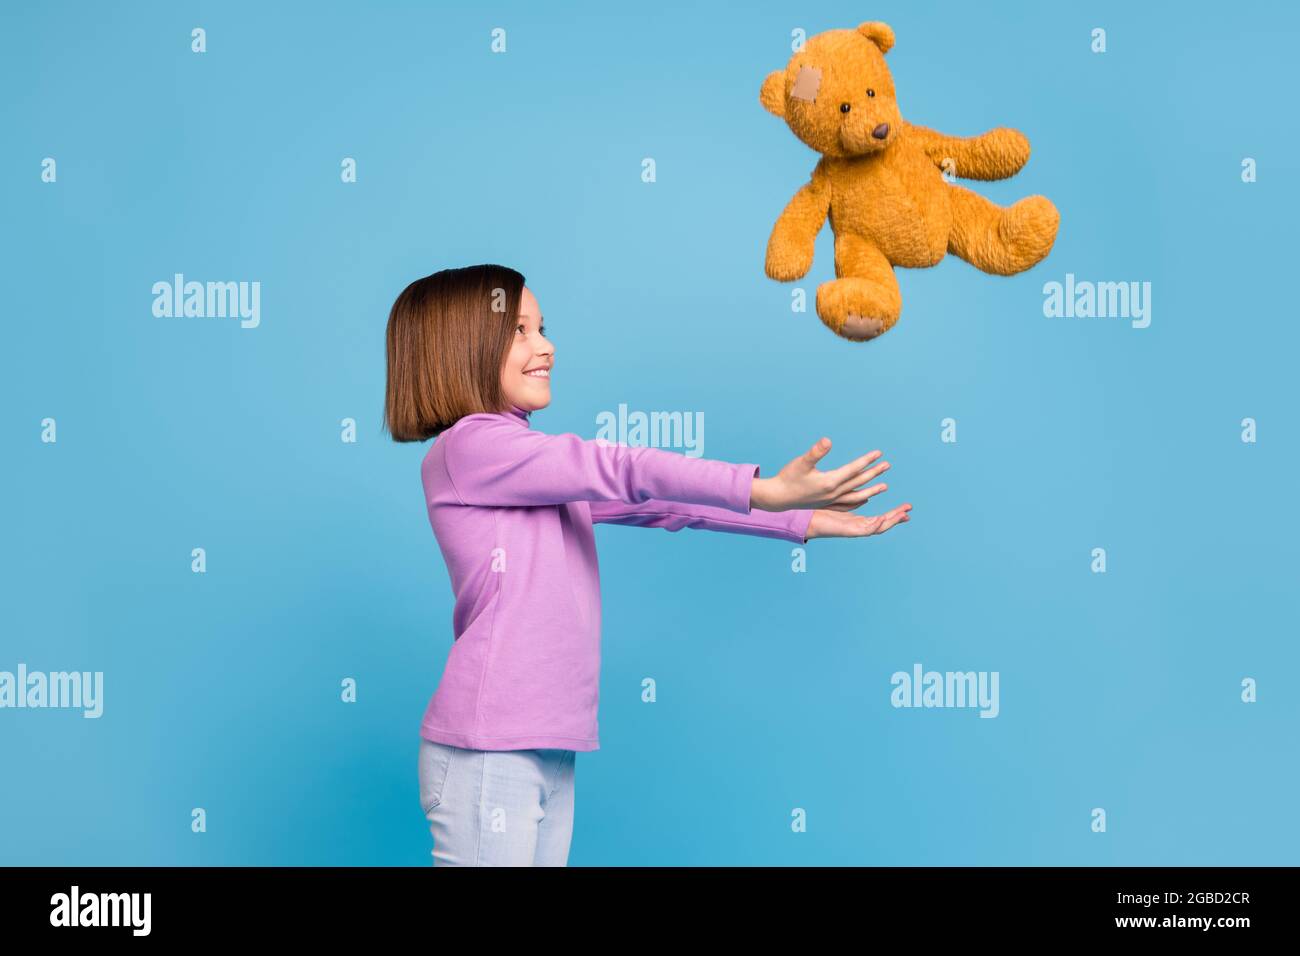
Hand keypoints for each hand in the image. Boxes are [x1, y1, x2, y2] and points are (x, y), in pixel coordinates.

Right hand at [751, 438, 890, 511]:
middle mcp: (833, 493)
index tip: (879, 453)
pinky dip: (858, 501)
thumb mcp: (801, 462)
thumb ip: (816, 452)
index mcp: (829, 482)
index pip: (853, 469)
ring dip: (871, 490)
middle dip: (874, 473)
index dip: (866, 460)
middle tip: (887, 465)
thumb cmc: (788, 477)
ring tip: (884, 486)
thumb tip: (828, 440)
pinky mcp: (826, 504)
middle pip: (858, 482)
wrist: (778, 498)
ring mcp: (830, 500)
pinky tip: (864, 499)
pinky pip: (848, 505)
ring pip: (856, 496)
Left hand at [805, 504, 911, 539]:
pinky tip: (882, 518)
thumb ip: (853, 498)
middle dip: (896, 518)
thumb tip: (864, 493)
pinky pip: (863, 530)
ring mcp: (853, 530)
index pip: (880, 519)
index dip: (893, 514)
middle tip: (909, 510)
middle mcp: (857, 527)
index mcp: (857, 521)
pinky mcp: (846, 531)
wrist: (805, 519)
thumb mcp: (840, 502)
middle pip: (882, 525)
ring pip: (876, 528)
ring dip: (890, 522)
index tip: (907, 508)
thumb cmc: (820, 511)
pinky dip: (874, 525)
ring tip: (902, 515)